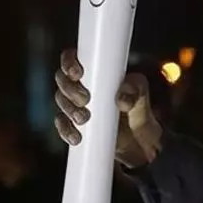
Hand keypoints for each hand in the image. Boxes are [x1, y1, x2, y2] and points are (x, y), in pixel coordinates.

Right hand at [53, 49, 161, 167]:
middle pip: (62, 80)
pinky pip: (62, 125)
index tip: (78, 73)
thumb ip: (136, 90)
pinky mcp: (72, 126)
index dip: (69, 62)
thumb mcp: (141, 95)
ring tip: (84, 118)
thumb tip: (121, 98)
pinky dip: (66, 130)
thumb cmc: (137, 109)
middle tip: (85, 99)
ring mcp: (74, 106)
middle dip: (70, 89)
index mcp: (94, 70)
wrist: (137, 144)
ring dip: (69, 109)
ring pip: (61, 102)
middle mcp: (80, 85)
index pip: (72, 58)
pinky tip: (76, 137)